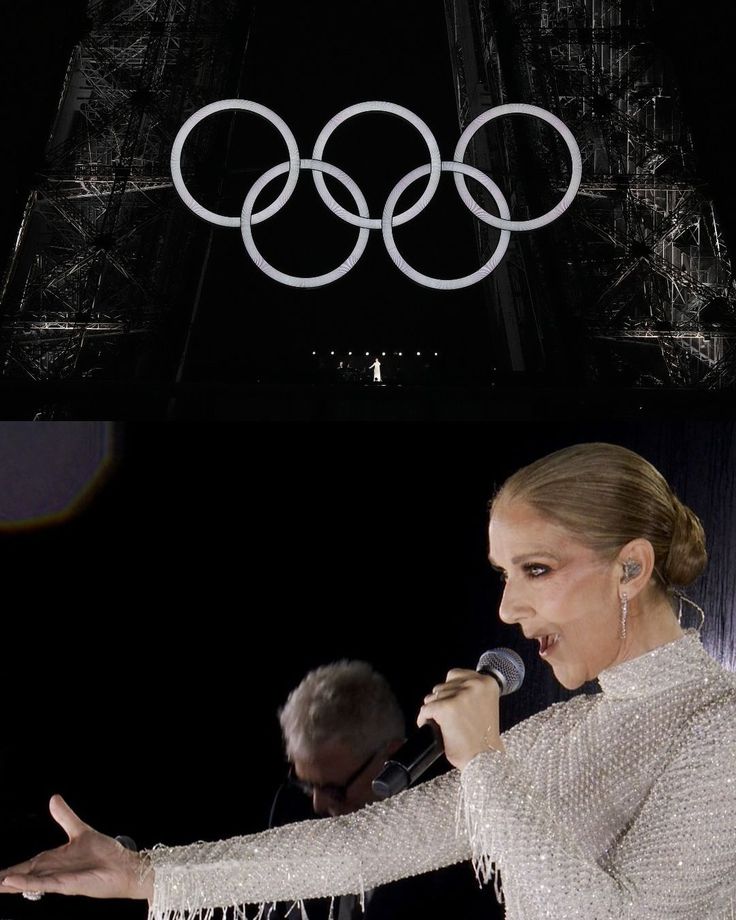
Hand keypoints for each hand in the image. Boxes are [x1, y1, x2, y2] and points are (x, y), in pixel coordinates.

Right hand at [0, 795, 151, 900]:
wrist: (124, 866)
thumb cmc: (105, 854)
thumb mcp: (80, 830)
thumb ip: (65, 817)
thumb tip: (53, 799)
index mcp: (53, 861)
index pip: (24, 866)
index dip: (7, 870)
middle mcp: (52, 872)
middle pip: (21, 877)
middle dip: (3, 880)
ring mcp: (58, 879)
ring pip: (27, 883)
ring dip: (9, 884)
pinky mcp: (67, 884)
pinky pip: (43, 884)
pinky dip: (26, 883)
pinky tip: (11, 883)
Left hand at [417, 668, 503, 769]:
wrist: (485, 759)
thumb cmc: (484, 738)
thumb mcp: (485, 705)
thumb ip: (470, 692)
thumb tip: (448, 688)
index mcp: (487, 682)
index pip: (455, 675)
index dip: (450, 689)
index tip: (450, 700)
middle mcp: (475, 685)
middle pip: (442, 686)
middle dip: (441, 701)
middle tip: (448, 717)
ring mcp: (460, 696)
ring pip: (433, 697)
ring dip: (433, 710)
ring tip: (442, 724)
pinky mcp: (446, 708)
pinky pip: (425, 710)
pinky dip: (424, 719)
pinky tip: (429, 726)